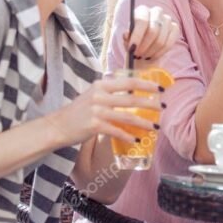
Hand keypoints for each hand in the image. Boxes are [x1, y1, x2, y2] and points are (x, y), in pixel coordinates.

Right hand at [48, 76, 163, 146]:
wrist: (58, 126)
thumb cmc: (79, 111)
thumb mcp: (93, 94)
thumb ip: (110, 91)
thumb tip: (132, 91)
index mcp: (101, 85)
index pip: (129, 82)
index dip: (147, 85)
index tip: (161, 89)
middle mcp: (99, 95)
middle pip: (131, 99)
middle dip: (151, 104)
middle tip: (163, 108)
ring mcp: (97, 111)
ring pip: (127, 116)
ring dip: (144, 123)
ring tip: (156, 127)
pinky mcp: (94, 126)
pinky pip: (117, 131)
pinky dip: (128, 136)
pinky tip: (136, 140)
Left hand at [123, 5, 179, 64]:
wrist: (146, 46)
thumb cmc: (135, 41)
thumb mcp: (127, 40)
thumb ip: (126, 37)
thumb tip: (126, 34)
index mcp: (142, 10)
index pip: (142, 21)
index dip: (137, 35)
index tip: (132, 49)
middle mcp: (156, 12)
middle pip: (153, 31)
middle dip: (144, 46)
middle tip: (137, 55)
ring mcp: (167, 19)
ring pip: (161, 40)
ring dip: (150, 51)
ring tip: (143, 56)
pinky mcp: (175, 28)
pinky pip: (169, 44)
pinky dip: (159, 53)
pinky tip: (153, 56)